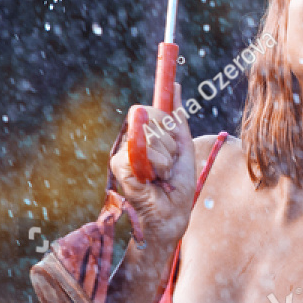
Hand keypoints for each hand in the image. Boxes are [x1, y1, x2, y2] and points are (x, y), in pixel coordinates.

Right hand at [110, 82, 195, 242]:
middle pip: (155, 119)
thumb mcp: (183, 147)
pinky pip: (144, 150)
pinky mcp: (119, 165)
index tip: (172, 136)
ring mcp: (123, 152)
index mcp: (144, 136)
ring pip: (153, 136)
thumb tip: (176, 87)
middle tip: (169, 166)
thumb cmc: (177, 185)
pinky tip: (155, 180)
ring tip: (163, 176)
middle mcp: (131, 141)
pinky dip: (159, 166)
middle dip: (172, 144)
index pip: (153, 110)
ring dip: (167, 159)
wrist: (173, 214)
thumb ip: (177, 120)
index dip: (165, 119)